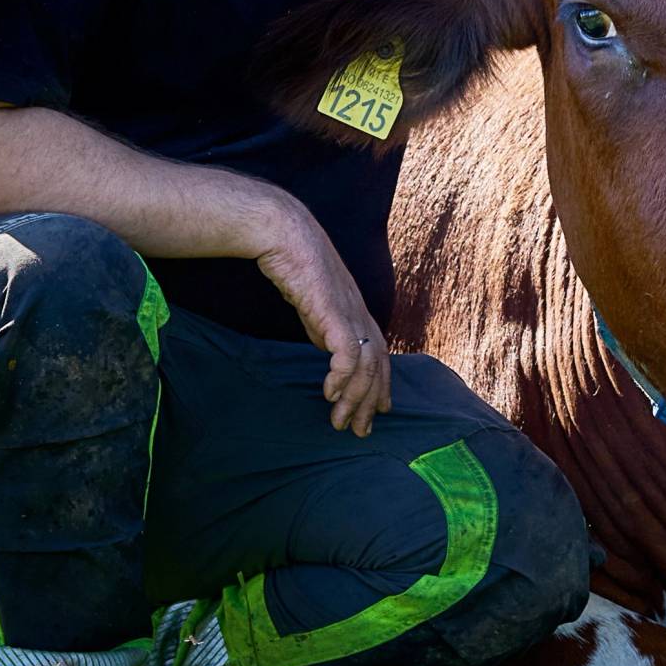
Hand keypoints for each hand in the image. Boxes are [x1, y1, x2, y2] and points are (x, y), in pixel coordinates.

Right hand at [254, 201, 392, 434]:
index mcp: (358, 313)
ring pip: (365, 365)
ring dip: (354, 398)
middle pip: (378, 366)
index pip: (379, 356)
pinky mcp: (333, 312)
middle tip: (362, 430)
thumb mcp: (315, 304)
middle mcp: (360, 314)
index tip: (378, 411)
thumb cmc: (295, 263)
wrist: (285, 234)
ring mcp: (349, 313)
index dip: (380, 385)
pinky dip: (341, 376)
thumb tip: (328, 350)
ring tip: (341, 422)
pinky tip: (329, 393)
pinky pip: (346, 352)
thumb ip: (324, 328)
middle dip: (371, 401)